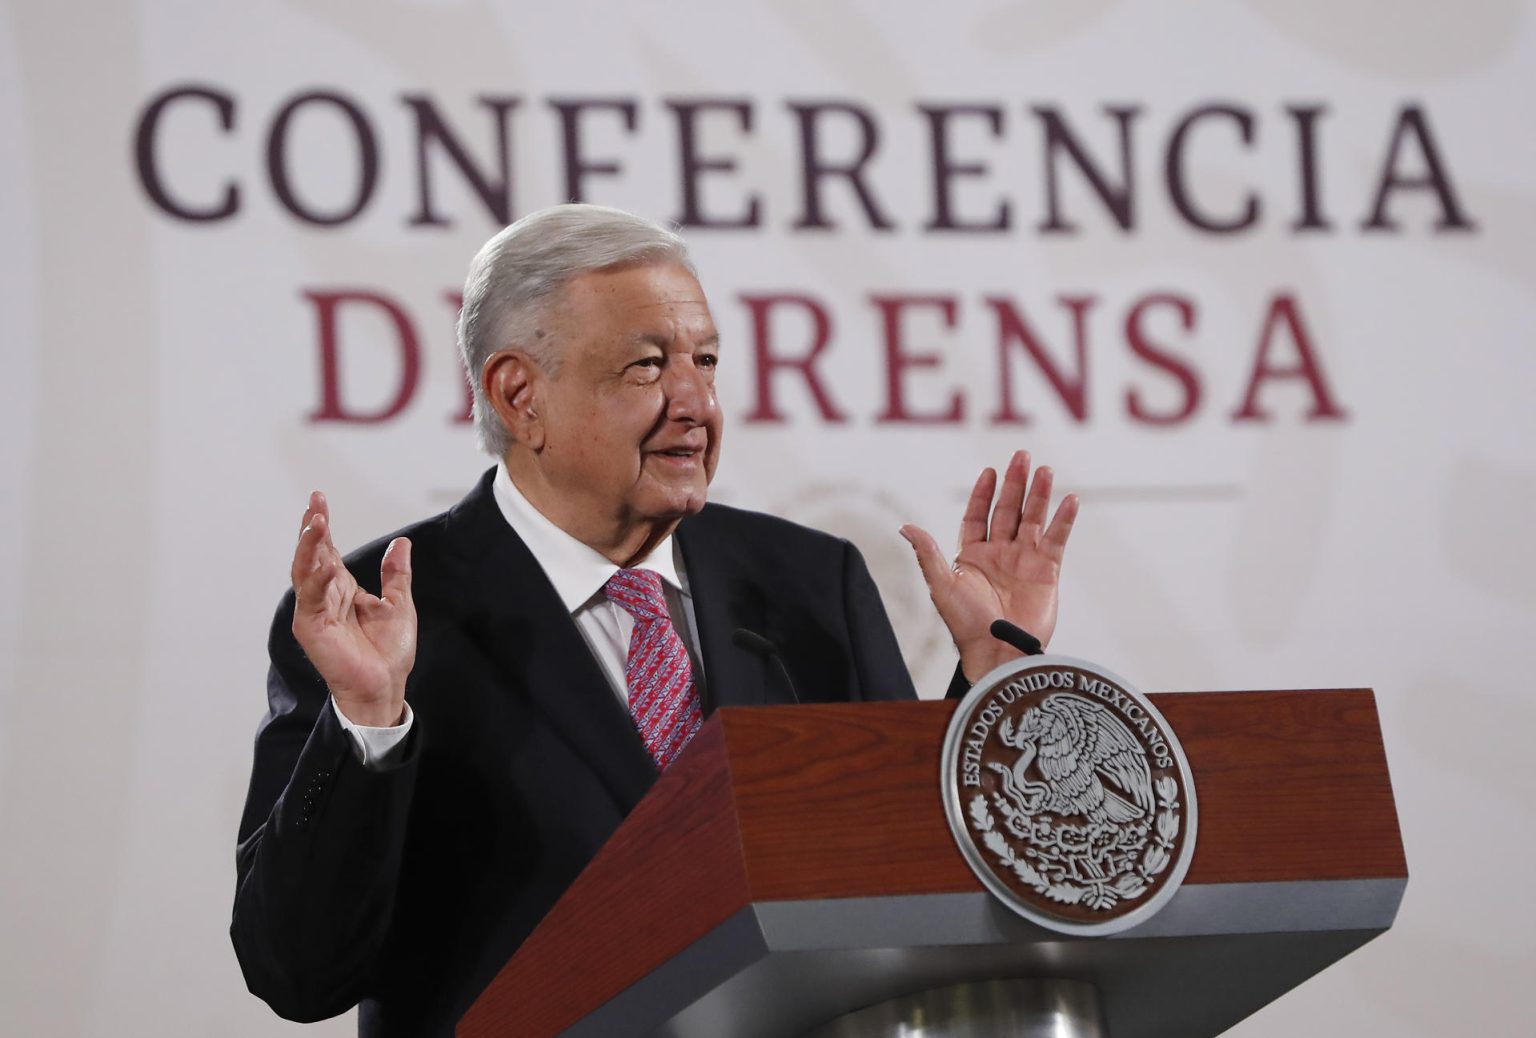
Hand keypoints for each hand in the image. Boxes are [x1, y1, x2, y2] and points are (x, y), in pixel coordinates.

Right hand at [290, 491, 416, 726]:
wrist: (386, 685)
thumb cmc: (388, 652)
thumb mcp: (398, 604)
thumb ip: (396, 574)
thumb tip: (401, 543)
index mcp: (342, 589)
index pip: (327, 550)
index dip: (322, 527)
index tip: (319, 500)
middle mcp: (324, 596)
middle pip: (312, 555)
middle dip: (312, 528)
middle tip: (315, 504)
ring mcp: (315, 610)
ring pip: (305, 571)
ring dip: (309, 546)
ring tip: (316, 522)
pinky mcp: (312, 627)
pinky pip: (311, 597)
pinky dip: (316, 578)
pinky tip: (325, 561)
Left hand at [901, 450, 1078, 682]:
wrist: (998, 653)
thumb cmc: (966, 625)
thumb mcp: (942, 586)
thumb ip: (928, 554)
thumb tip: (905, 527)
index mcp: (972, 555)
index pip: (978, 515)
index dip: (983, 493)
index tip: (989, 471)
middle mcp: (1000, 554)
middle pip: (1008, 510)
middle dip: (1015, 483)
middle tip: (1022, 456)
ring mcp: (1025, 561)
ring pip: (1034, 519)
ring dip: (1040, 495)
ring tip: (1046, 470)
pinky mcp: (1047, 572)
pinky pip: (1057, 539)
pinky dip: (1063, 520)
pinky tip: (1070, 500)